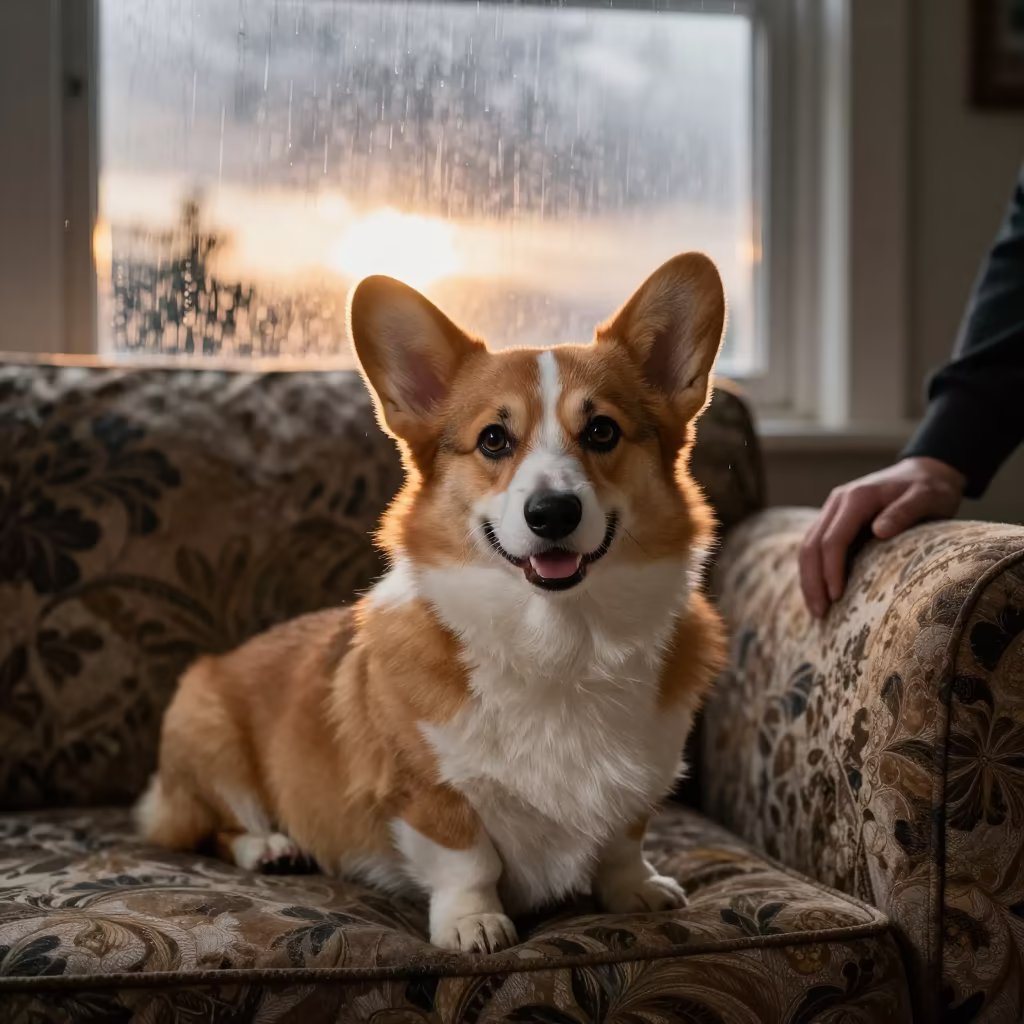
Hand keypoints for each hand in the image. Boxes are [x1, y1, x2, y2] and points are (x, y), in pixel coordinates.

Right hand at [799, 456, 965, 617]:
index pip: (832, 538)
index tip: (836, 597)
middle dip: (813, 581)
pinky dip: (814, 570)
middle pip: (811, 545)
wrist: (924, 471)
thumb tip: (879, 531)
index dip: (831, 569)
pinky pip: (815, 546)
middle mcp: (837, 502)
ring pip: (807, 546)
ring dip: (808, 579)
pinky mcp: (835, 520)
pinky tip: (819, 591)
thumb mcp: (927, 496)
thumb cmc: (929, 488)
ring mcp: (833, 510)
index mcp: (857, 498)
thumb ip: (905, 511)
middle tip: (820, 613)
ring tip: (817, 609)